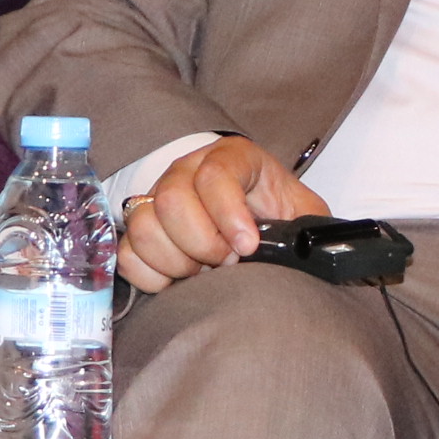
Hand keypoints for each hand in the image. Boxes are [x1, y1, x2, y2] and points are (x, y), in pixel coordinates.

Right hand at [117, 134, 322, 291]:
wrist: (257, 221)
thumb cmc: (281, 217)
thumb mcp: (305, 214)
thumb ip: (310, 224)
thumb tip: (310, 248)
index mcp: (233, 158)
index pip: (215, 175)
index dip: (229, 216)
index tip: (247, 248)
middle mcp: (188, 169)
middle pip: (172, 201)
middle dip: (202, 244)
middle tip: (228, 263)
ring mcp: (158, 196)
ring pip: (145, 227)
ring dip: (177, 261)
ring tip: (205, 272)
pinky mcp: (142, 228)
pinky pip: (128, 253)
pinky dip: (152, 275)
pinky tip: (180, 280)